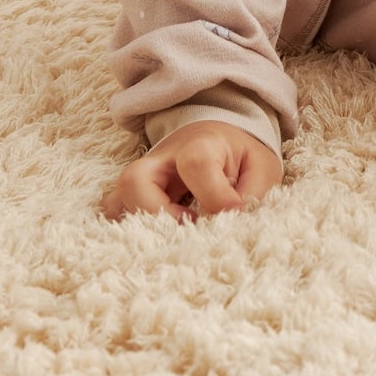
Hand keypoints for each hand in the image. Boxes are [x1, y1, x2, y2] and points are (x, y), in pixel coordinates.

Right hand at [98, 119, 282, 221]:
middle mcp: (162, 159)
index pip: (196, 164)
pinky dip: (127, 231)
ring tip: (171, 239)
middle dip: (157, 216)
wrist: (222, 135)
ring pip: (115, 200)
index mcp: (201, 144)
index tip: (234, 214)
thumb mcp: (261, 167)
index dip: (215, 197)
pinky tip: (155, 241)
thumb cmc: (242, 156)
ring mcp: (144, 177)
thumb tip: (234, 221)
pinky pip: (114, 213)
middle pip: (134, 180)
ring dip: (138, 227)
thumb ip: (253, 194)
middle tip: (189, 229)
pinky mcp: (135, 194)